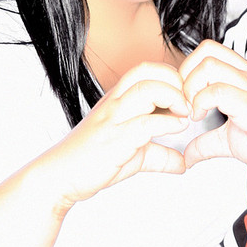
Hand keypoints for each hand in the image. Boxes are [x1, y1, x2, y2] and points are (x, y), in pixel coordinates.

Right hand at [39, 62, 189, 214]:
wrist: (58, 178)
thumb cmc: (92, 162)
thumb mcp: (133, 154)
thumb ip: (159, 154)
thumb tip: (183, 163)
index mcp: (117, 98)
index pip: (146, 69)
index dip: (171, 75)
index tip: (185, 95)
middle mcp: (114, 102)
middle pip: (148, 71)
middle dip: (175, 81)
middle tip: (188, 102)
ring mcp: (113, 119)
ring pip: (147, 90)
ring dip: (173, 98)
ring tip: (185, 114)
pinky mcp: (114, 140)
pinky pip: (146, 123)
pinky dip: (169, 124)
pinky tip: (178, 129)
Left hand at [180, 40, 246, 174]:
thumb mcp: (232, 140)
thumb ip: (207, 143)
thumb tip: (187, 154)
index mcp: (243, 76)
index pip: (208, 50)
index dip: (187, 70)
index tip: (184, 99)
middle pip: (205, 51)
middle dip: (185, 76)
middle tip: (185, 103)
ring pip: (209, 66)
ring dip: (191, 89)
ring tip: (194, 112)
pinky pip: (219, 91)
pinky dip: (202, 103)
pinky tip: (202, 118)